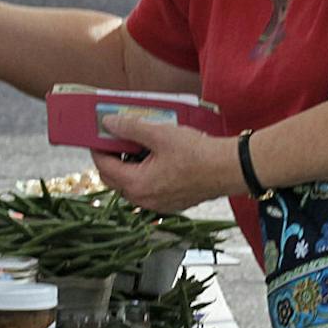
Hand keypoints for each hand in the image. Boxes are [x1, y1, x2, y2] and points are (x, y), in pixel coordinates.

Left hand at [91, 115, 237, 213]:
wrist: (229, 169)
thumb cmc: (197, 153)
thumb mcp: (160, 134)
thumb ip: (130, 128)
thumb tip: (108, 123)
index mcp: (136, 184)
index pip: (104, 167)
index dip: (98, 149)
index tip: (99, 135)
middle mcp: (144, 200)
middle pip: (115, 179)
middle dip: (111, 159)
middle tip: (116, 139)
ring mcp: (158, 204)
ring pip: (132, 186)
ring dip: (129, 167)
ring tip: (138, 146)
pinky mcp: (171, 203)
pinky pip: (148, 190)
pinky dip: (145, 175)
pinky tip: (156, 158)